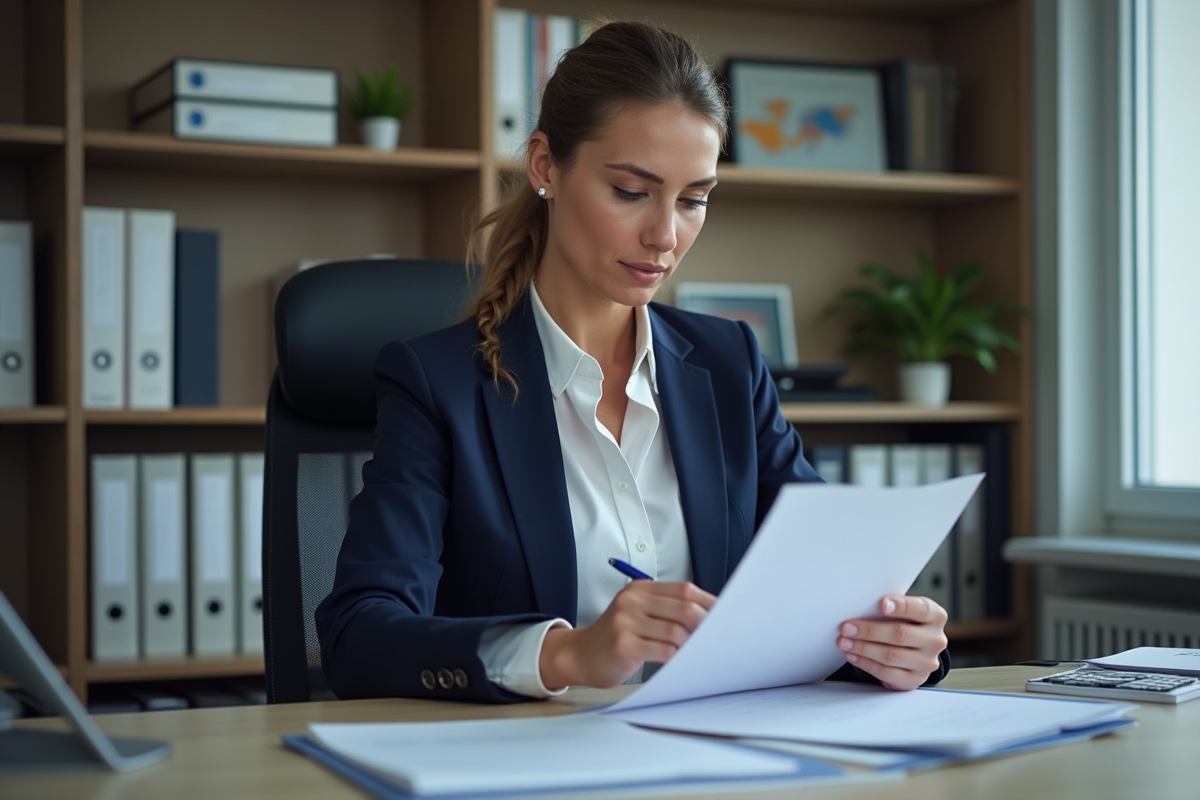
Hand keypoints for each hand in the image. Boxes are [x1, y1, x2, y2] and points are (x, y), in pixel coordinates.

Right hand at [539, 581, 715, 690]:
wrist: (580, 655)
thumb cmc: (617, 637)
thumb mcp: (638, 613)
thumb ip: (666, 610)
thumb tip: (709, 616)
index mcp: (640, 589)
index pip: (684, 589)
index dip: (709, 602)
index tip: (726, 615)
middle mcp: (632, 601)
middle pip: (684, 606)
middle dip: (707, 623)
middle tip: (720, 636)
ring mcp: (626, 622)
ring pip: (676, 630)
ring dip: (693, 644)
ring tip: (701, 652)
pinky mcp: (624, 645)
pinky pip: (663, 651)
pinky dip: (678, 658)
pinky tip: (682, 662)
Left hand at [837, 595, 947, 690]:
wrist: (915, 651)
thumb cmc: (904, 624)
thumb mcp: (904, 612)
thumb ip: (889, 608)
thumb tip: (860, 606)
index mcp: (935, 616)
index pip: (920, 609)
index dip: (901, 606)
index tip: (882, 604)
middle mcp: (935, 640)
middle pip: (900, 634)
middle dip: (869, 631)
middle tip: (846, 627)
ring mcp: (926, 662)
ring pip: (891, 655)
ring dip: (863, 648)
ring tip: (844, 642)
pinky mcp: (914, 680)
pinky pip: (886, 673)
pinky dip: (866, 663)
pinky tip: (852, 656)